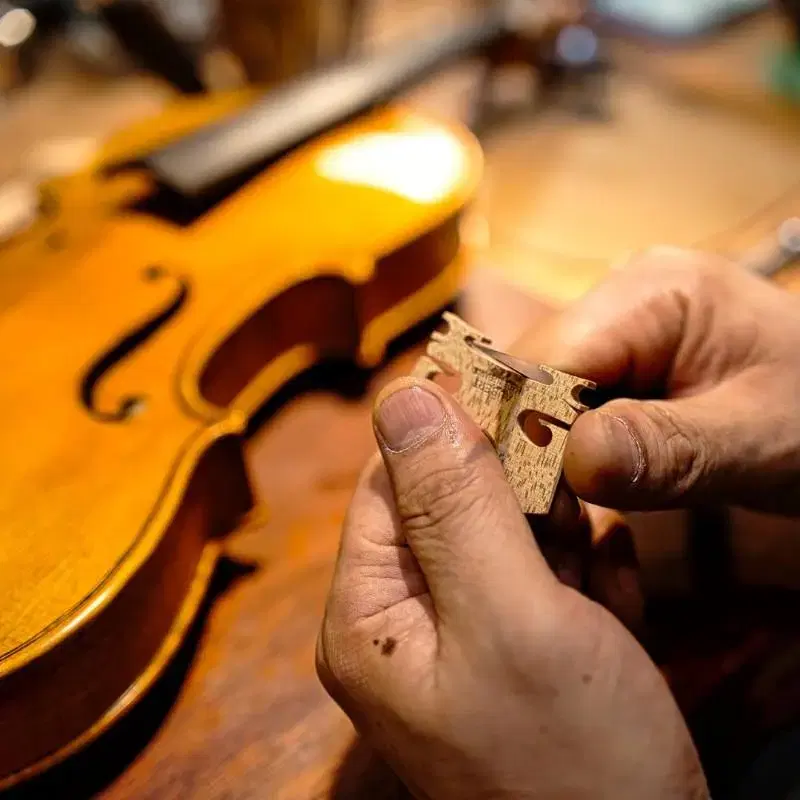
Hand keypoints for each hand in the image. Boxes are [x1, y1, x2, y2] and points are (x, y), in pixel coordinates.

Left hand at [318, 379, 707, 799]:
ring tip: (593, 558)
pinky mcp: (524, 660)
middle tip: (568, 499)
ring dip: (557, 534)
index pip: (391, 481)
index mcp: (370, 614)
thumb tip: (402, 395)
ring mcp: (468, 644)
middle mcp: (407, 626)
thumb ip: (453, 503)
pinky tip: (615, 594)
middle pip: (450, 505)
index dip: (448, 428)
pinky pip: (545, 584)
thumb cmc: (572, 761)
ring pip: (506, 539)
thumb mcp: (508, 616)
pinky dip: (583, 576)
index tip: (515, 394)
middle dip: (515, 491)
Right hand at [514, 250, 799, 513]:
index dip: (527, 433)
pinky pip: (569, 411)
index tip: (536, 508)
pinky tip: (584, 492)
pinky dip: (568, 456)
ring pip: (542, 399)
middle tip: (550, 523)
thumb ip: (663, 450)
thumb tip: (567, 463)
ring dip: (546, 457)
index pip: (547, 360)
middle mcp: (619, 297)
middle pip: (533, 377)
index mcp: (651, 291)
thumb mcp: (758, 441)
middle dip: (533, 448)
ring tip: (565, 515)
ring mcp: (618, 331)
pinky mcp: (622, 365)